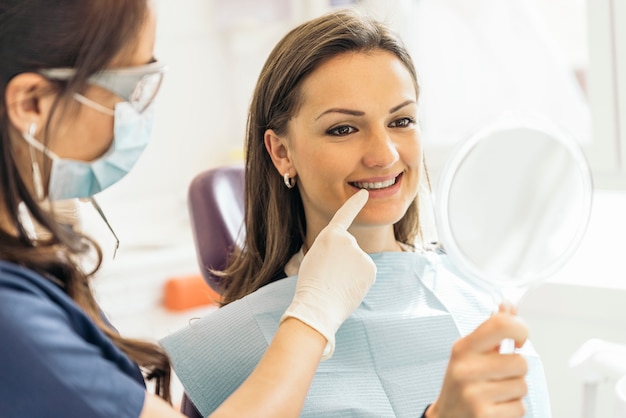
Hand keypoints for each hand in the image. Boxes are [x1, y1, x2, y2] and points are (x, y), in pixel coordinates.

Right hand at [280, 189, 375, 358]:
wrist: (317, 306)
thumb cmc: (311, 285)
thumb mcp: (315, 258)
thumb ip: (334, 251)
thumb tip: (353, 259)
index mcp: (329, 235)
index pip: (344, 215)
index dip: (354, 204)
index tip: (365, 194)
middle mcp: (348, 240)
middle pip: (349, 249)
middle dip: (343, 262)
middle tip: (329, 277)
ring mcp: (361, 253)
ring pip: (358, 263)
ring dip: (351, 273)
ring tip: (337, 284)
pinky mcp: (371, 268)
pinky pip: (365, 273)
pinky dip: (359, 281)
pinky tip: (348, 289)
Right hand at [427, 305, 528, 417]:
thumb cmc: (461, 383)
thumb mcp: (469, 353)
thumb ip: (491, 329)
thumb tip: (508, 305)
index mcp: (463, 348)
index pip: (501, 324)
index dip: (520, 329)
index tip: (520, 340)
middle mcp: (465, 369)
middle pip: (521, 362)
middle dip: (516, 371)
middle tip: (499, 376)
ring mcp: (473, 394)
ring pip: (522, 386)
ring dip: (514, 391)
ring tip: (495, 393)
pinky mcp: (483, 416)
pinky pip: (519, 408)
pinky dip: (511, 410)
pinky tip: (494, 407)